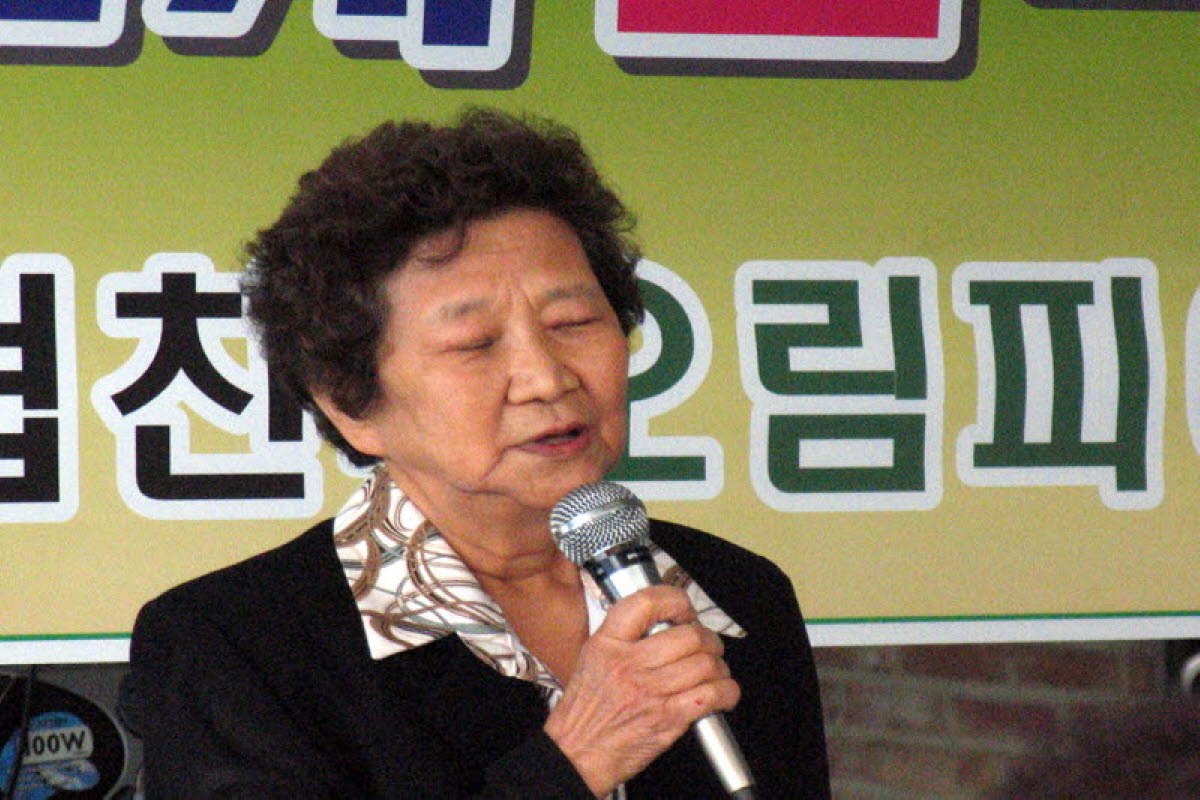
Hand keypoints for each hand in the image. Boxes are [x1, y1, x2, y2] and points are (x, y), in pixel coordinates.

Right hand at [543, 584, 740, 796]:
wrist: (574, 757)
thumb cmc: (583, 714)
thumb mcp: (591, 660)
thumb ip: (623, 638)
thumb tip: (664, 624)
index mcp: (607, 645)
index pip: (647, 603)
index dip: (675, 600)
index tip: (684, 610)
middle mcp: (629, 665)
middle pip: (689, 635)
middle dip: (708, 639)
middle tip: (706, 646)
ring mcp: (650, 692)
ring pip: (706, 664)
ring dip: (719, 666)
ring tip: (714, 671)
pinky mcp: (668, 719)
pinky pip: (712, 694)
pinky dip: (727, 691)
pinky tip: (722, 693)